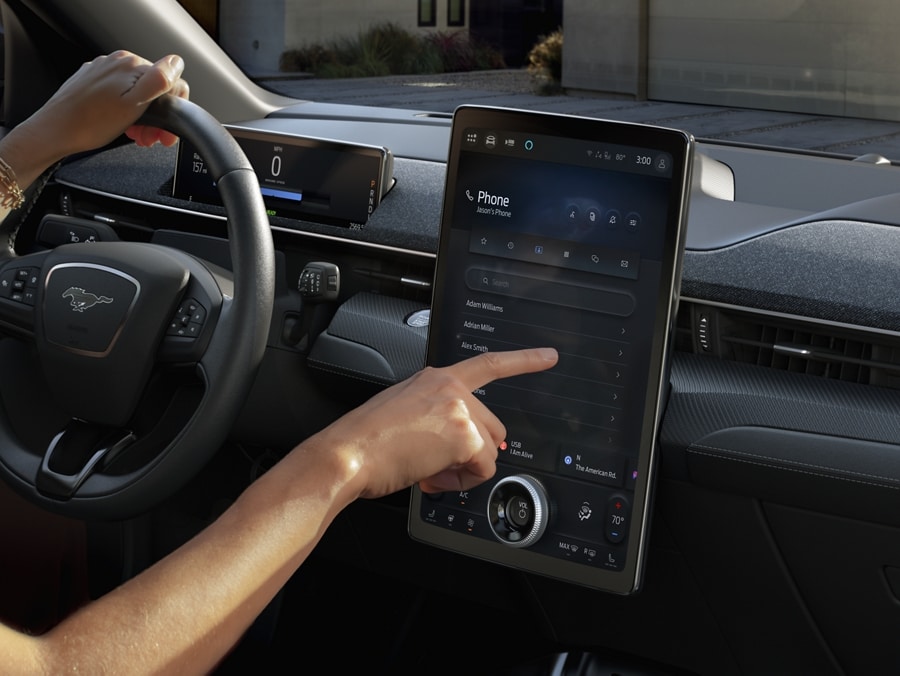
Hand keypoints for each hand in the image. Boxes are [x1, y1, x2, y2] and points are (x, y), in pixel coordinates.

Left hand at [34, 50, 188, 153]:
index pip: (171, 81)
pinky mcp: (92, 81)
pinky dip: (126, 111)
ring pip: (137, 92)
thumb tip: (176, 63)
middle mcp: (117, 63)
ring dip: (143, 116)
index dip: (174, 109)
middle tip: (151, 137)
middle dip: (158, 115)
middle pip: (154, 88)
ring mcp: (103, 71)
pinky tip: (122, 126)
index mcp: (131, 65)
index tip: (165, 131)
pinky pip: (119, 94)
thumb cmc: (90, 123)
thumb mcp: (133, 105)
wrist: (55, 131)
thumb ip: (159, 81)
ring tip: (137, 134)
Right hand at [311, 347, 558, 498]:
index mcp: (436, 379)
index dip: (523, 359)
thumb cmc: (365, 441)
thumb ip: (438, 418)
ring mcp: (459, 409)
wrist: (347, 454)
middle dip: (472, 452)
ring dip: (464, 470)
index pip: (488, 364)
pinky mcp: (464, 436)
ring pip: (489, 449)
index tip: (548, 356)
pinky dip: (462, 482)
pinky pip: (482, 469)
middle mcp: (450, 388)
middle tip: (438, 466)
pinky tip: (432, 477)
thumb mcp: (403, 412)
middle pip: (492, 426)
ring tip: (429, 472)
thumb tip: (462, 448)